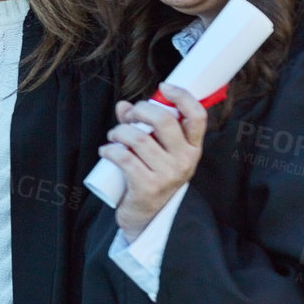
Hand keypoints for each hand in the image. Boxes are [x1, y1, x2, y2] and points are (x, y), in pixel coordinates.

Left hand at [98, 85, 206, 239]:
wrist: (148, 216)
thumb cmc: (151, 175)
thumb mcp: (155, 150)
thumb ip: (141, 126)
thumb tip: (123, 105)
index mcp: (192, 147)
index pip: (197, 116)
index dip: (182, 97)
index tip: (162, 87)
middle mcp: (185, 160)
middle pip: (164, 121)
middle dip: (139, 111)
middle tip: (127, 117)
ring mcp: (168, 174)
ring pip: (139, 138)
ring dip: (119, 132)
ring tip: (114, 137)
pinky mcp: (148, 186)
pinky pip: (124, 157)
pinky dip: (109, 150)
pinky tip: (105, 151)